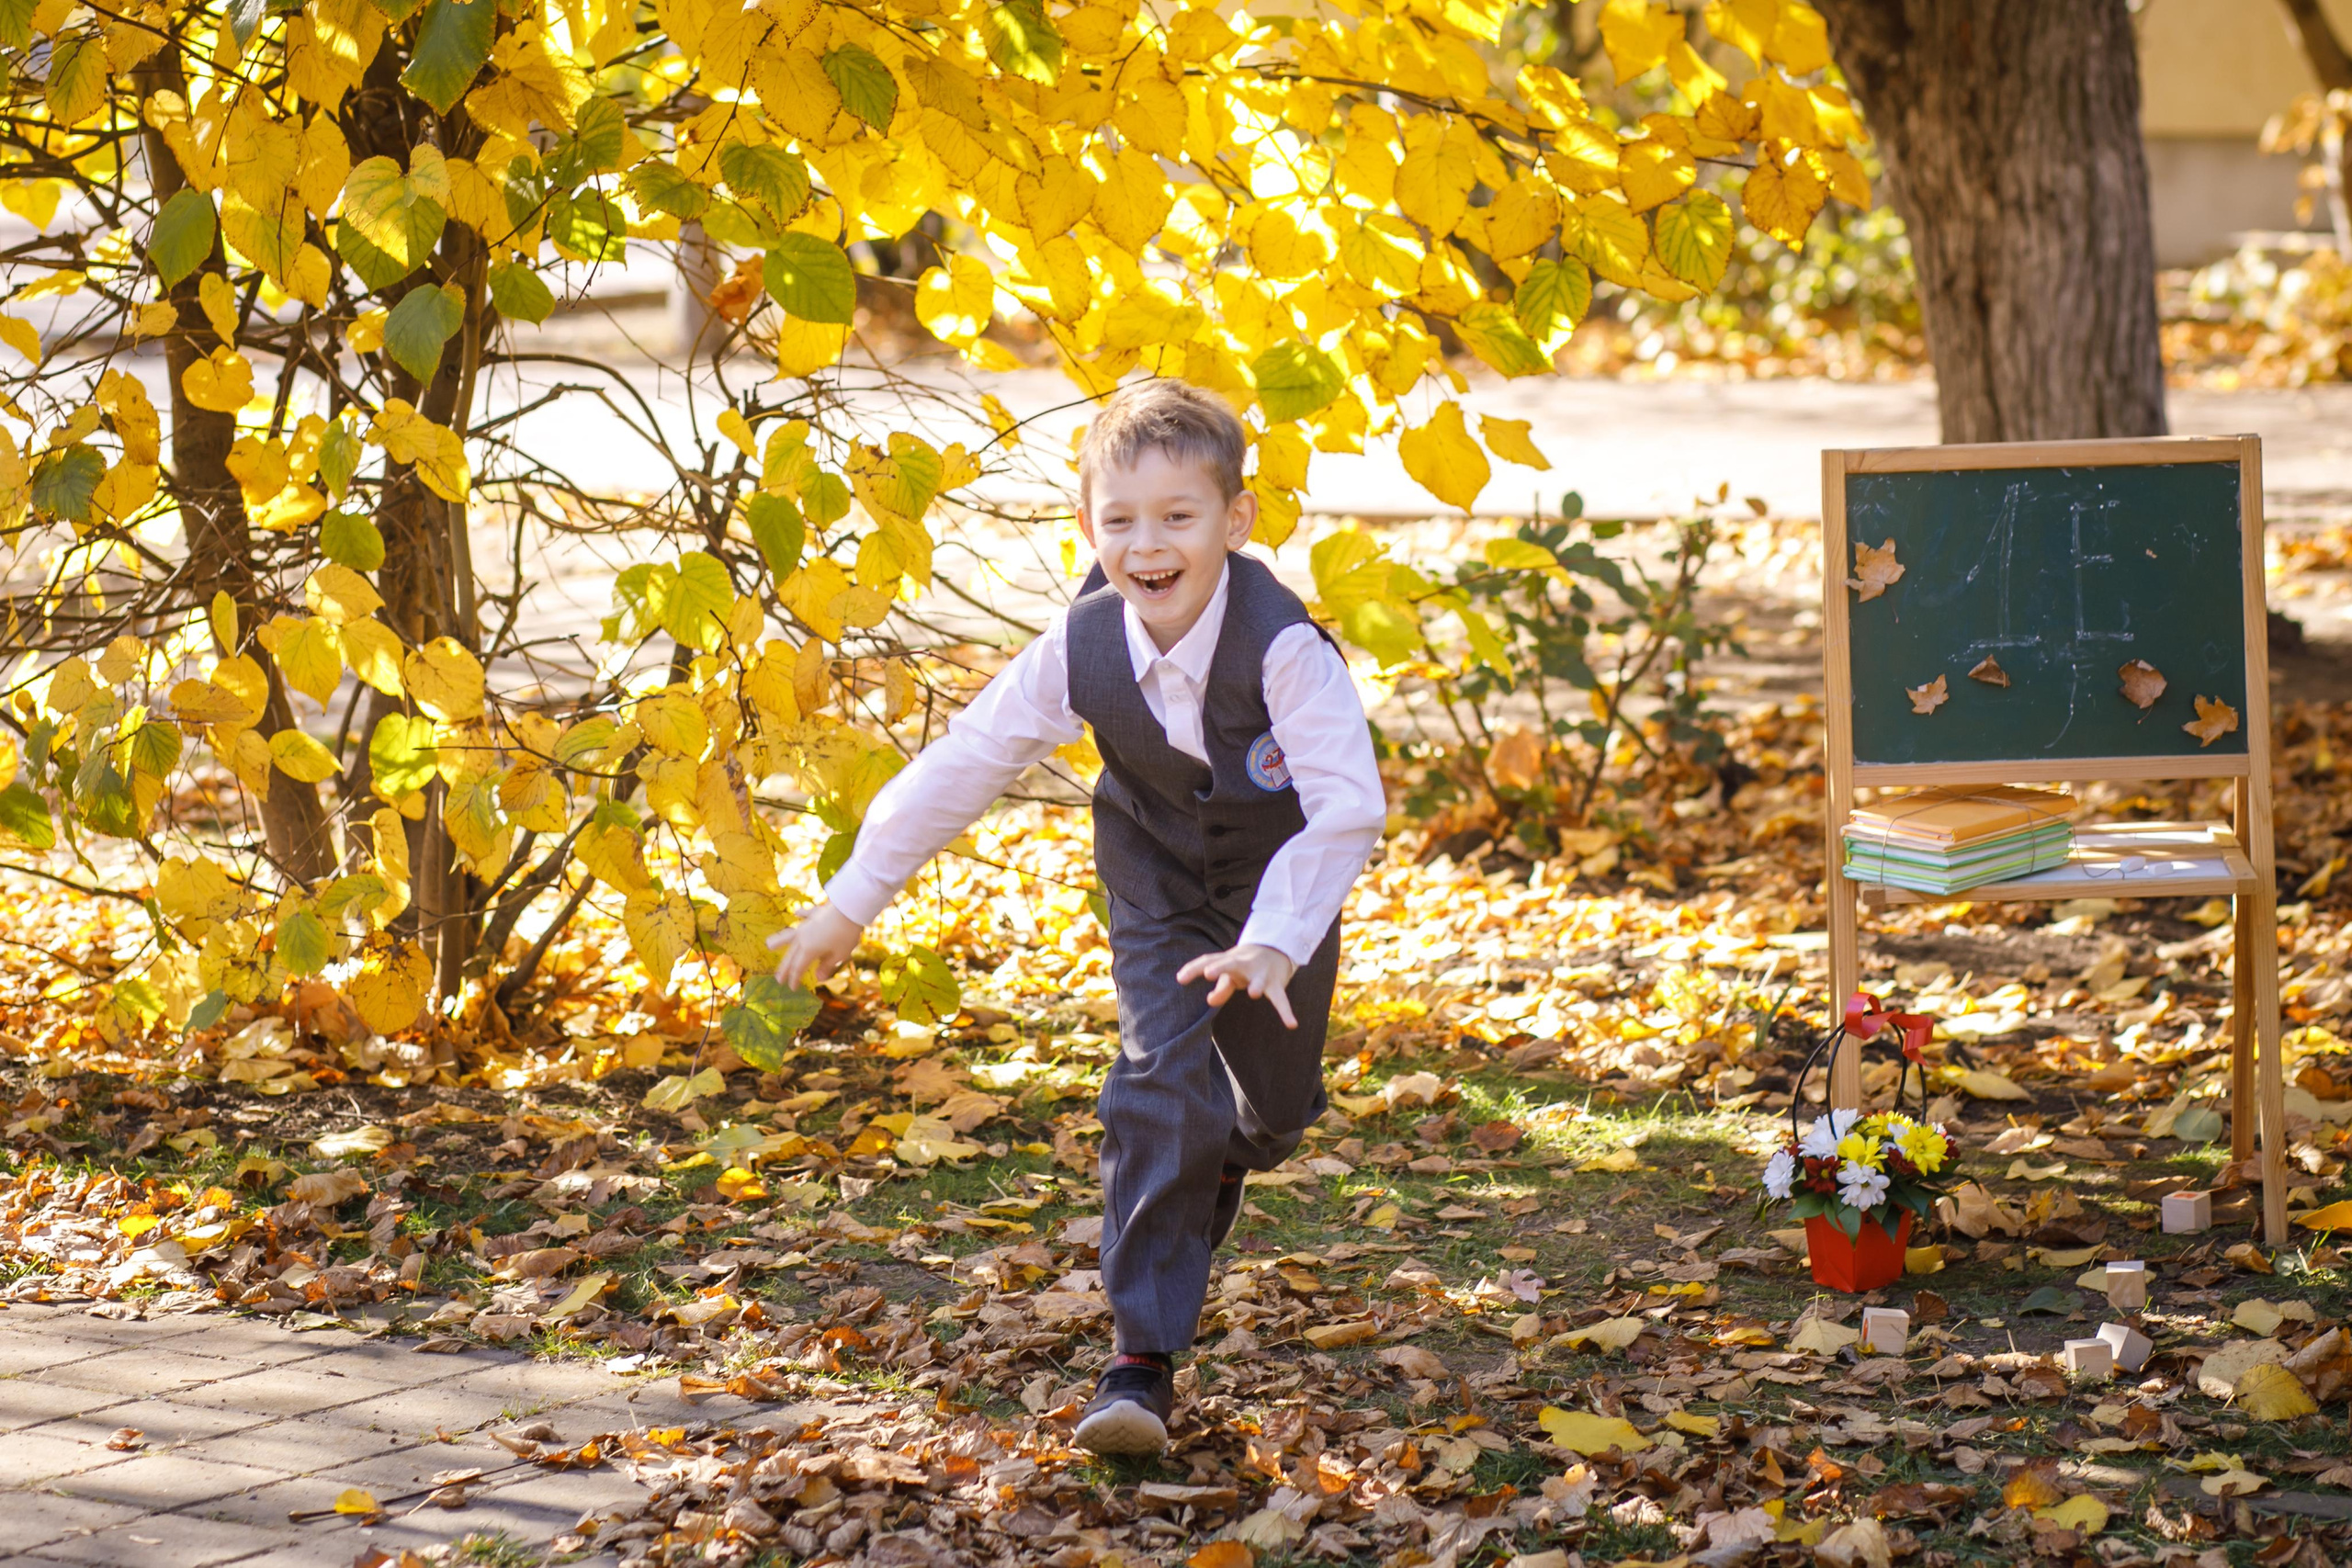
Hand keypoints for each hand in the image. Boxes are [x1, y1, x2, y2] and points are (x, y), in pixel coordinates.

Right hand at [767, 903, 862, 987]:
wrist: (850, 907)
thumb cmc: (846, 934)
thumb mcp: (839, 955)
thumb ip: (827, 966)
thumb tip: (818, 978)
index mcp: (808, 950)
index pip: (798, 968)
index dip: (794, 979)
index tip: (791, 988)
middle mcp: (802, 938)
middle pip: (790, 955)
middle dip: (784, 969)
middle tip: (778, 979)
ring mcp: (806, 925)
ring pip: (789, 935)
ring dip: (779, 940)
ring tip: (769, 945)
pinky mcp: (815, 913)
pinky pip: (805, 914)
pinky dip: (801, 914)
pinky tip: (797, 912)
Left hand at [1176, 943, 1299, 1027]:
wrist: (1276, 947)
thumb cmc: (1245, 965)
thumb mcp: (1231, 974)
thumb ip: (1221, 987)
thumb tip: (1210, 1001)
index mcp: (1229, 960)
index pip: (1208, 961)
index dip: (1193, 969)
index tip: (1180, 978)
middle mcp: (1244, 964)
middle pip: (1230, 963)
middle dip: (1220, 968)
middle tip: (1209, 973)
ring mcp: (1261, 974)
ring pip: (1259, 980)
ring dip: (1257, 985)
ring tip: (1253, 993)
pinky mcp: (1276, 984)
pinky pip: (1281, 999)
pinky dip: (1286, 1011)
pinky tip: (1292, 1024)